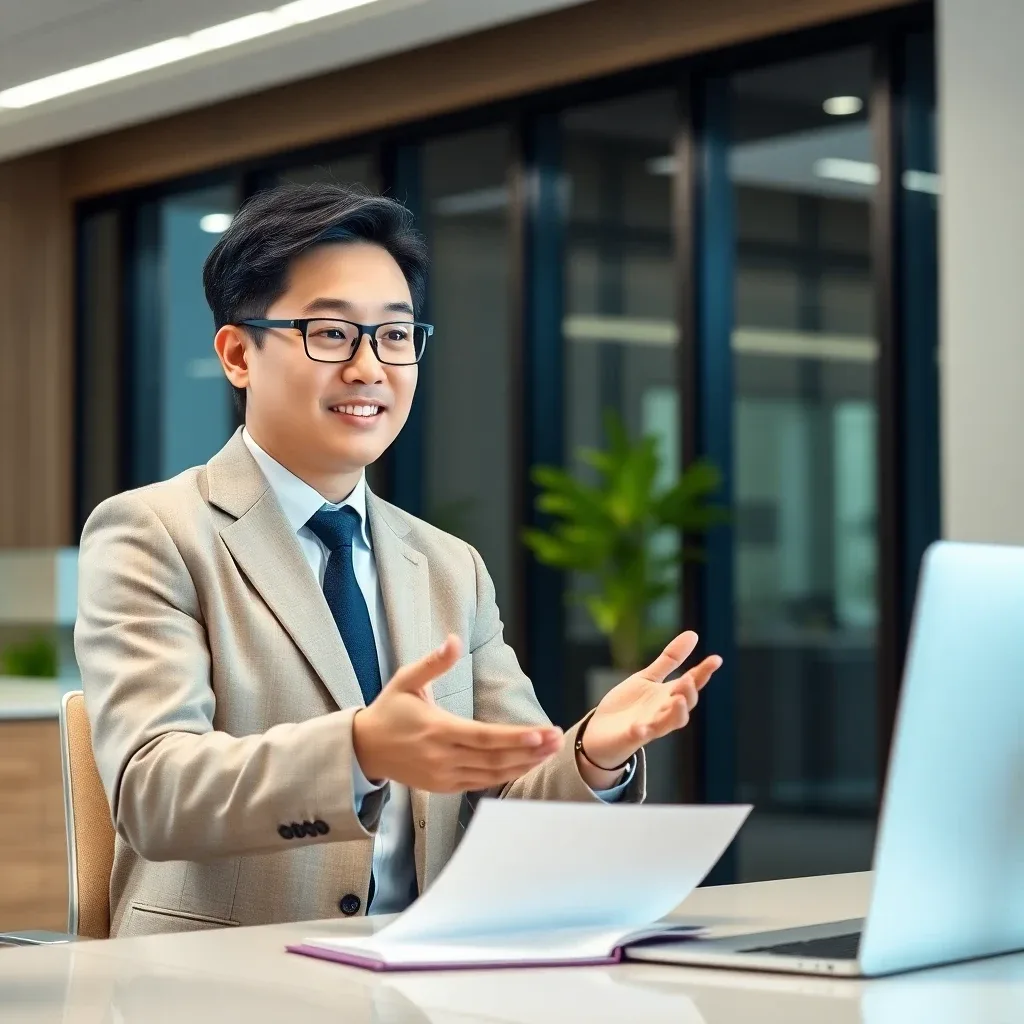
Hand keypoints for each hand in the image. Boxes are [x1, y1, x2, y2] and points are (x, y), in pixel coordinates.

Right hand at [352, 635, 562, 792]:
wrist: (365, 749)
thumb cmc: (389, 710)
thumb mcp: (406, 680)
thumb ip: (433, 662)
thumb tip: (454, 639)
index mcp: (436, 730)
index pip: (483, 737)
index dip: (514, 738)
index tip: (541, 733)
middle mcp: (442, 757)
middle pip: (494, 758)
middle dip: (529, 751)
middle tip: (557, 741)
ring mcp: (443, 776)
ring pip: (491, 775)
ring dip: (523, 765)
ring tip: (549, 752)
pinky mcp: (444, 787)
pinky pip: (480, 784)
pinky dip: (505, 776)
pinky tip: (525, 764)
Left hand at [576, 632, 720, 787]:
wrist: (601, 731)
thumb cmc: (629, 705)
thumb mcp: (648, 677)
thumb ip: (670, 659)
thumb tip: (693, 634)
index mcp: (668, 696)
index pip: (691, 684)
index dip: (704, 672)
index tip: (716, 659)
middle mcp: (663, 712)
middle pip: (684, 705)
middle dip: (688, 693)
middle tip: (689, 679)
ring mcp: (649, 726)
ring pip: (668, 723)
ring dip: (676, 713)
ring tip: (678, 699)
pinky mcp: (631, 737)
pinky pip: (639, 736)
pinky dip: (641, 731)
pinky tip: (640, 727)